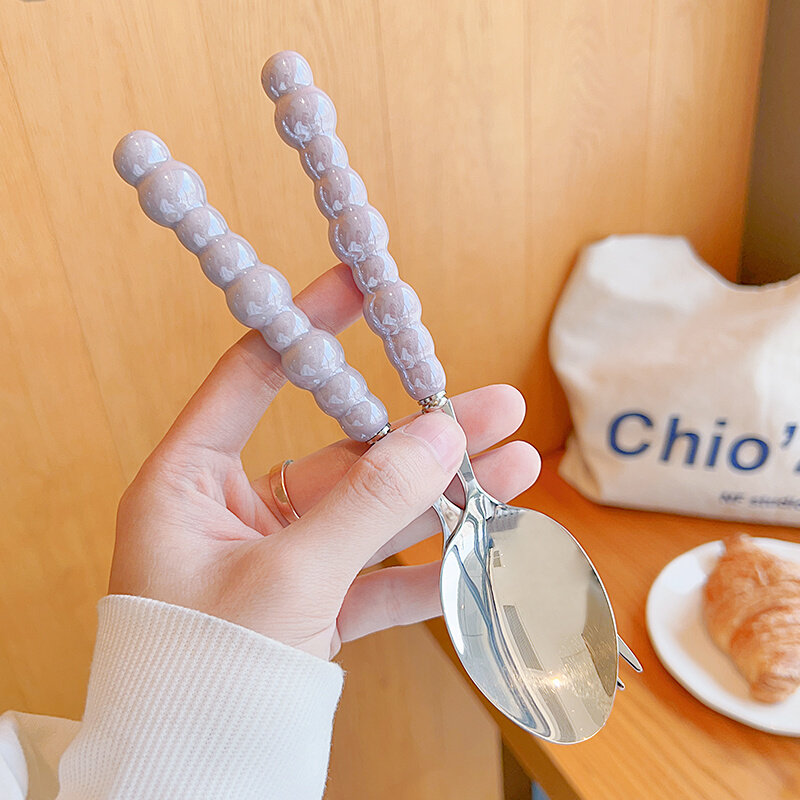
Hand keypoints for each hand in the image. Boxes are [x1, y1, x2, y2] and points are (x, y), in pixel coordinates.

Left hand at [110, 264, 540, 659]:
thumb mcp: (285, 578)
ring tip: (515, 463)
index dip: (308, 328)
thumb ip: (366, 504)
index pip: (253, 375)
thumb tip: (440, 436)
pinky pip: (378, 575)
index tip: (359, 288)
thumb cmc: (199, 672)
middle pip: (340, 450)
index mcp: (189, 483)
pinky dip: (428, 565)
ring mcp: (281, 559)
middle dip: (419, 431)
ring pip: (373, 512)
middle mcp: (234, 512)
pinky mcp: (313, 606)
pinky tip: (485, 546)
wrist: (189, 777)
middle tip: (490, 404)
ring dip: (442, 493)